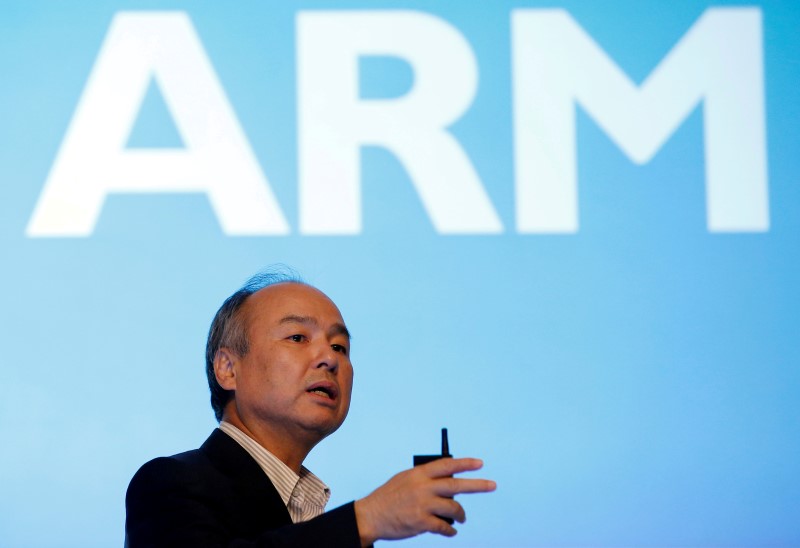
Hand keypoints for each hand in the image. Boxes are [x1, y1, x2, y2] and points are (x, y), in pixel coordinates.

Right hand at [354, 458, 495, 545]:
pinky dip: (450, 530)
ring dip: (460, 514)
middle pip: (456, 485)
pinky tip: (450, 531)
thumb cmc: (389, 497)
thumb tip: (448, 480)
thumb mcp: (405, 479)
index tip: (480, 463)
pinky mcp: (421, 522)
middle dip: (477, 485)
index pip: (447, 465)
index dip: (465, 463)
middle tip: (492, 485)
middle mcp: (423, 487)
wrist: (371, 516)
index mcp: (419, 474)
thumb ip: (425, 478)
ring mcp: (423, 505)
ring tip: (461, 518)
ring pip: (453, 508)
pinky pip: (444, 527)